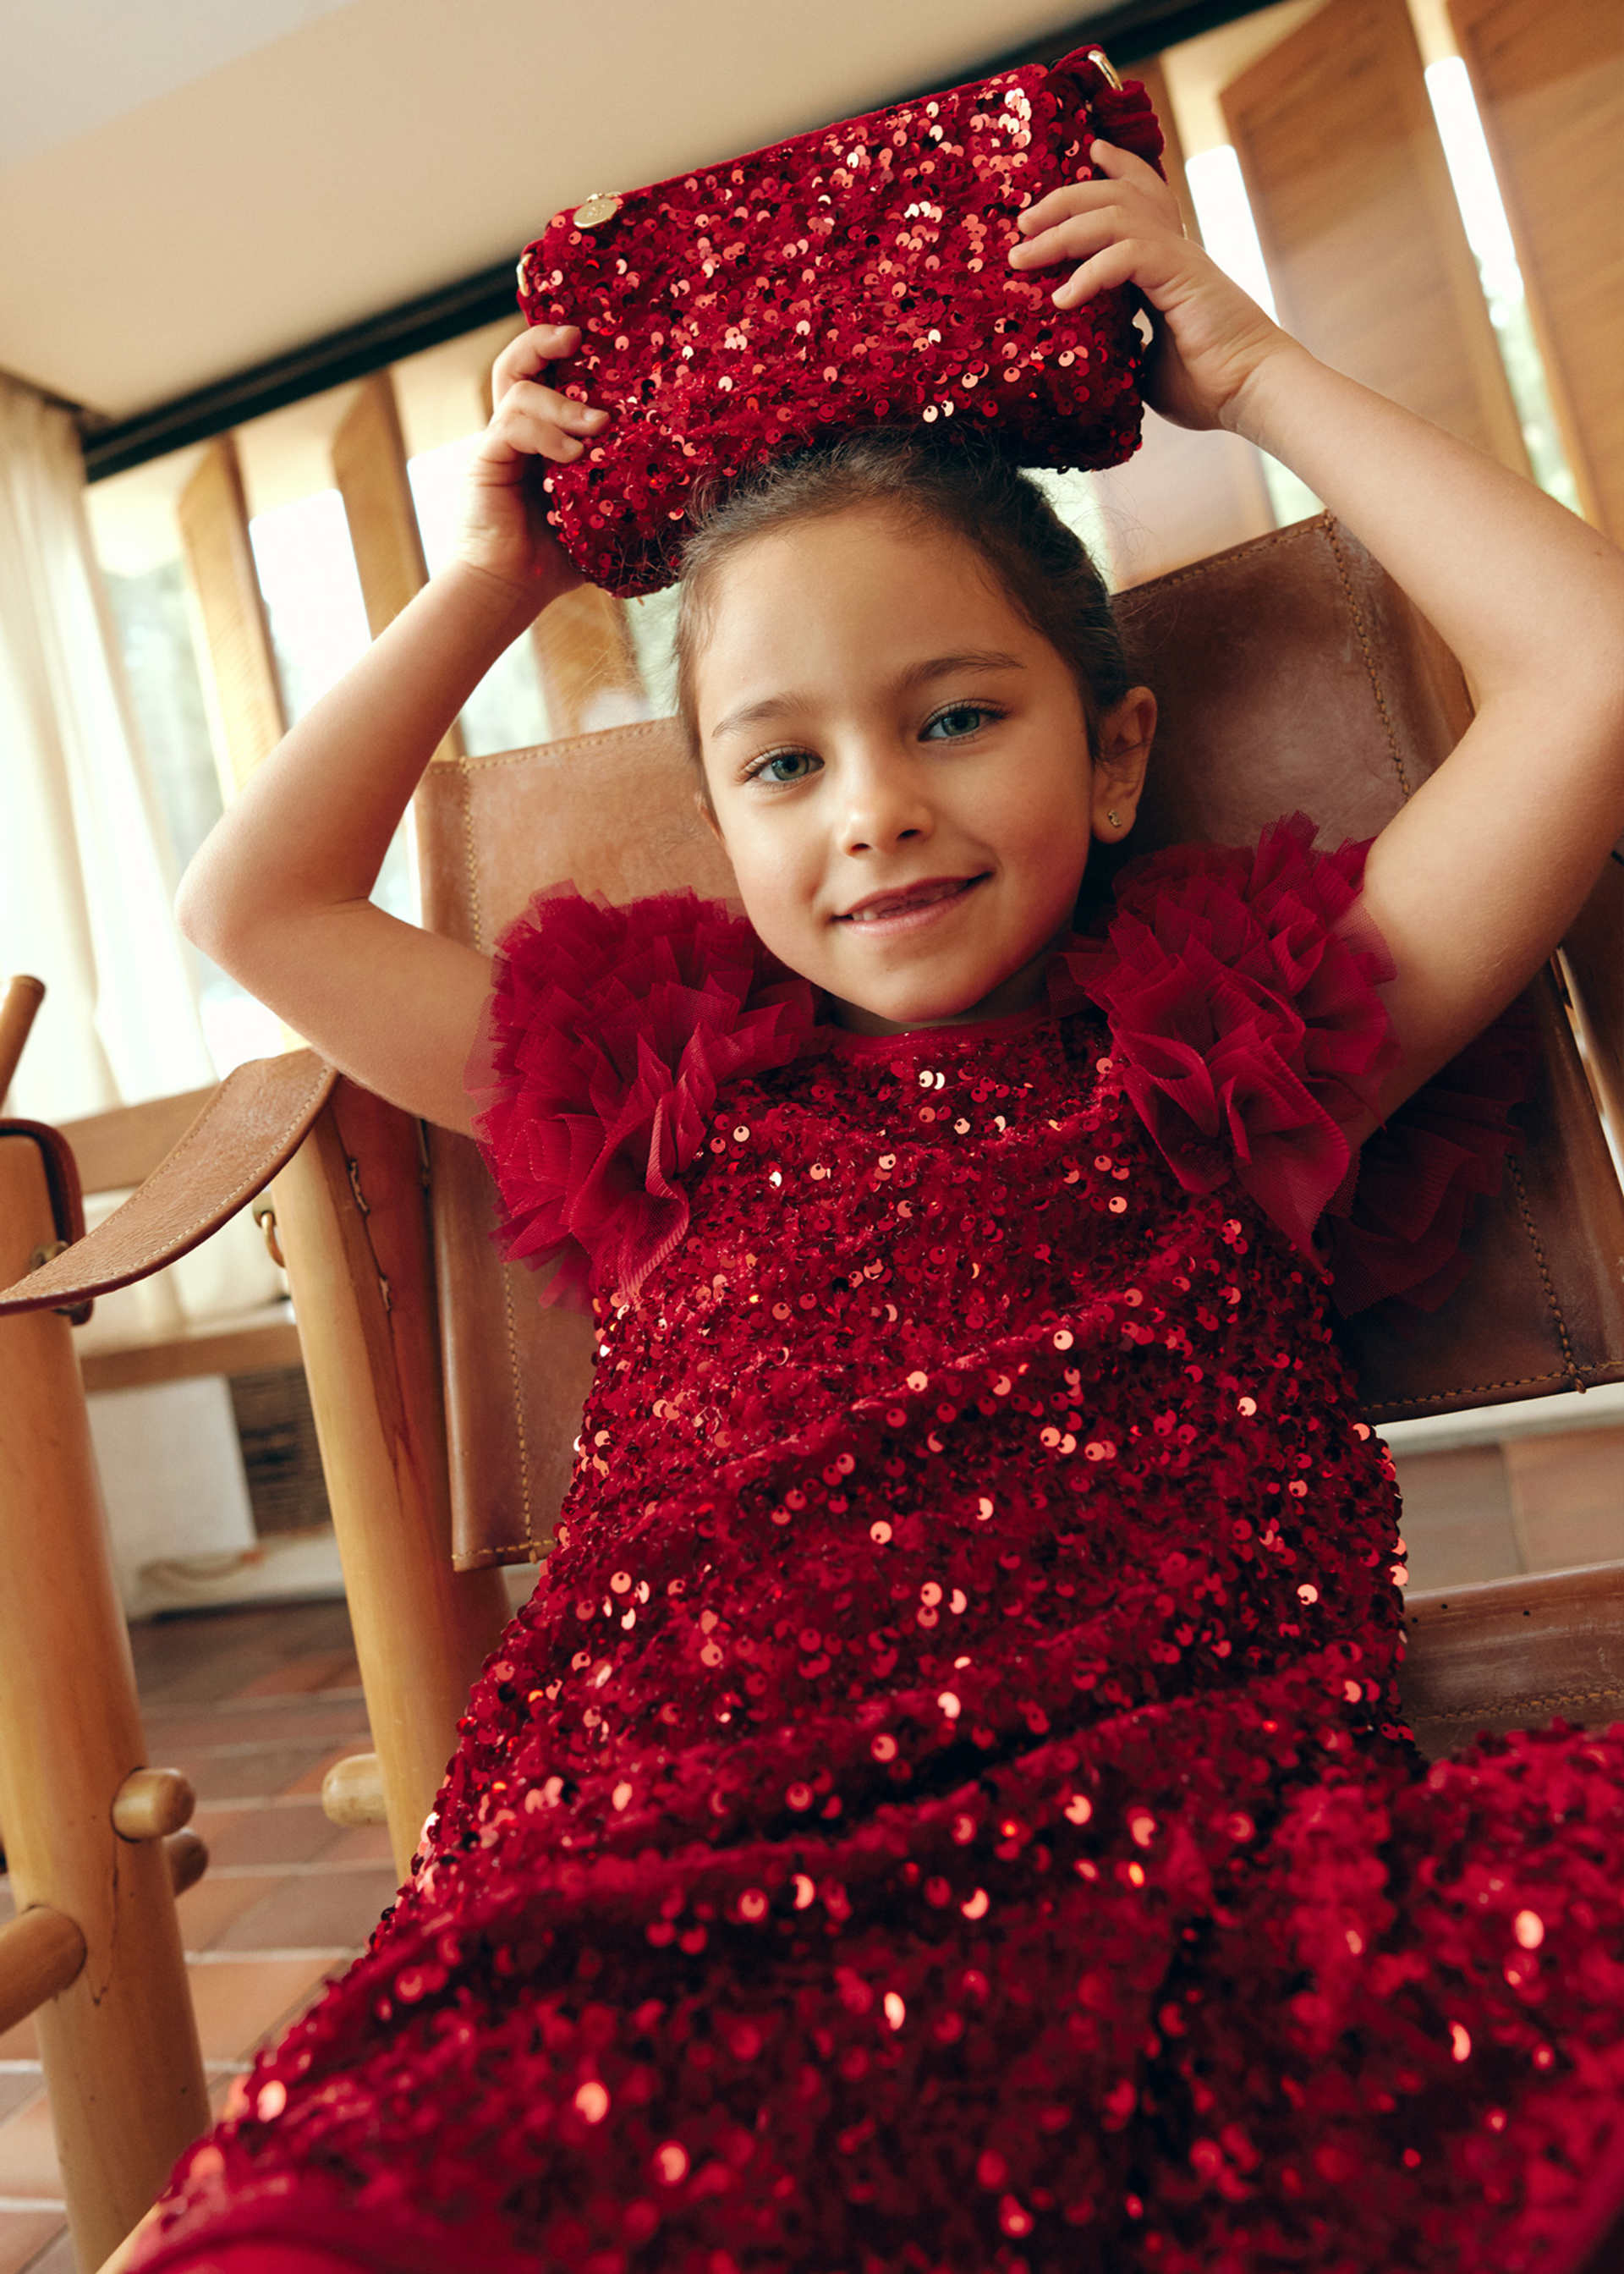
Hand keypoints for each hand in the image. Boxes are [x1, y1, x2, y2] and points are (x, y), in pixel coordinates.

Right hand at [454, 324, 611, 605]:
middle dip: (544, 340)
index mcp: (546, 433)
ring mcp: (501, 440)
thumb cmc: (560, 554)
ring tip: (595, 427)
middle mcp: (520, 428)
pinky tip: (570, 456)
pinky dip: (545, 433)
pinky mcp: (487, 457)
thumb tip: (698, 477)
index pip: (550, 375)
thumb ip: (634, 486)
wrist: (516, 587)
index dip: (565, 347)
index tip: (595, 336)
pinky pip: (512, 425)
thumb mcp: (608, 512)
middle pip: (520, 362)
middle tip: (576, 338)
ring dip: (561, 403)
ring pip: (519, 388)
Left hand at [1006, 139, 1299, 433]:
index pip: (1140, 198)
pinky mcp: (1180, 273)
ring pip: (1113, 214)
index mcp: (1167, 263)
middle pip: (1115, 195)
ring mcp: (1178, 257)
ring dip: (1061, 231)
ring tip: (1024, 257)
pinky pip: (1125, 253)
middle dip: (1063, 200)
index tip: (1088, 154)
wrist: (1253, 392)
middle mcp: (1173, 249)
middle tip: (1023, 221)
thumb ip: (1119, 342)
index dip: (1117, 169)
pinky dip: (1090, 272)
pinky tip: (1063, 300)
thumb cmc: (1207, 386)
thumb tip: (1088, 351)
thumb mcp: (1144, 362)